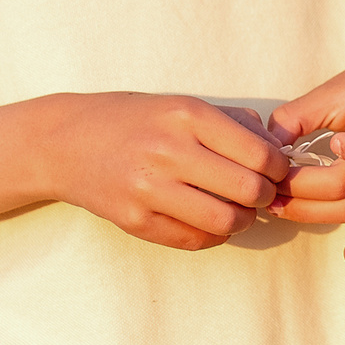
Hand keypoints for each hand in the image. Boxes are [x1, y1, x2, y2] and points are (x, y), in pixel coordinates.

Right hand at [44, 94, 288, 250]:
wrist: (66, 142)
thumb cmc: (134, 120)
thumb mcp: (182, 104)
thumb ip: (232, 122)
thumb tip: (276, 147)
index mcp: (187, 115)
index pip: (259, 154)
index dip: (279, 169)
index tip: (277, 171)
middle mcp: (168, 150)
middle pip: (248, 190)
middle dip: (266, 196)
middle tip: (262, 194)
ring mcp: (148, 189)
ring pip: (225, 221)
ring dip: (242, 220)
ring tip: (237, 210)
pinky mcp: (134, 221)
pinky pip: (193, 240)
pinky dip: (213, 235)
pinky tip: (209, 220)